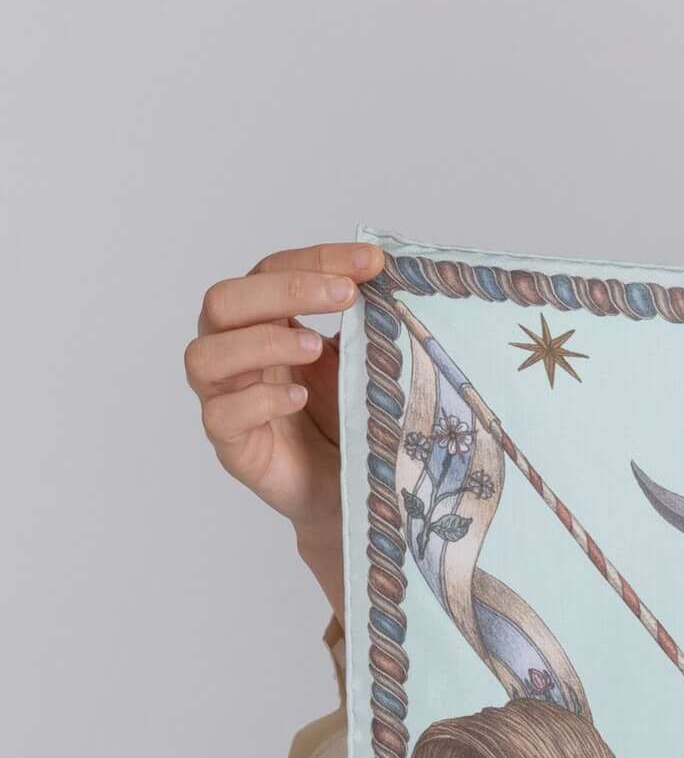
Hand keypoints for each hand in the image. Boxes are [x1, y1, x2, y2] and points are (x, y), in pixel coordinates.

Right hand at [186, 242, 384, 614]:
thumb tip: (401, 283)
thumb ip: (365, 328)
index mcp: (262, 322)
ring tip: (314, 345)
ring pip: (208, 354)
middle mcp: (233, 352)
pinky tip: (297, 397)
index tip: (372, 259)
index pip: (272, 271)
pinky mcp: (231, 445)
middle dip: (285, 291)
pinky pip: (222, 414)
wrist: (353, 498)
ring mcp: (224, 398)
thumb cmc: (352, 425)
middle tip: (345, 294)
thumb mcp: (362, 369)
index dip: (318, 259)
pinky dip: (258, 401)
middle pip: (225, 301)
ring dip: (262, 342)